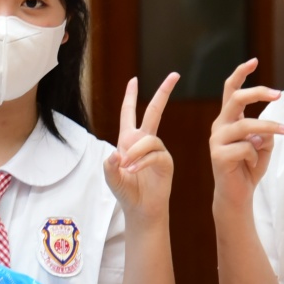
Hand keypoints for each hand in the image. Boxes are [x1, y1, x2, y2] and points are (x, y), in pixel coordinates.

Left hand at [103, 73, 177, 223]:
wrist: (140, 209)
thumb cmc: (125, 191)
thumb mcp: (111, 177)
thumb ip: (109, 165)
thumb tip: (117, 154)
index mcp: (128, 140)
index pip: (129, 113)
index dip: (130, 96)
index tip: (134, 80)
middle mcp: (145, 141)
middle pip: (154, 111)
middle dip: (163, 92)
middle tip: (175, 74)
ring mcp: (157, 150)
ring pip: (148, 139)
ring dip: (135, 152)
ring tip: (126, 167)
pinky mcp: (166, 161)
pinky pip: (154, 153)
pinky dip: (142, 161)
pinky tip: (132, 171)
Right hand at [208, 59, 283, 206]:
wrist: (237, 194)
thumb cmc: (249, 168)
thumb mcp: (263, 146)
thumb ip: (264, 133)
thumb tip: (263, 131)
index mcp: (228, 119)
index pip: (230, 91)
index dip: (240, 74)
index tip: (254, 60)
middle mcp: (219, 126)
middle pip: (235, 99)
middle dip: (258, 92)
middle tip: (279, 94)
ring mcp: (216, 140)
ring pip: (246, 125)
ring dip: (270, 127)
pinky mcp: (217, 155)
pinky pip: (246, 148)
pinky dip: (256, 156)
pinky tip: (250, 165)